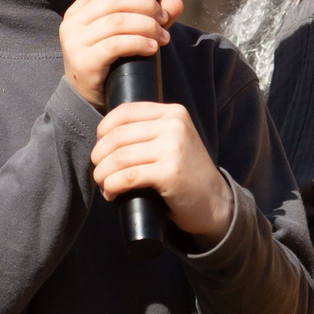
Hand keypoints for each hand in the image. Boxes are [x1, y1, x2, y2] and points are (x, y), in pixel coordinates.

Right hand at [59, 0, 180, 107]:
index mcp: (79, 9)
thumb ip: (152, 16)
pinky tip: (153, 48)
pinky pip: (116, 44)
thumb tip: (176, 2)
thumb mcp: (129, 33)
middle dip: (146, 5)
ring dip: (147, 26)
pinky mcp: (84, 62)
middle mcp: (73, 22)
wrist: (89, 98)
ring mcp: (75, 42)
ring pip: (117, 22)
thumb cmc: (111, 60)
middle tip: (164, 18)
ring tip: (163, 37)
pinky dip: (139, 43)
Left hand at [91, 101, 233, 240]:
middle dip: (99, 156)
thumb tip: (105, 135)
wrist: (215, 202)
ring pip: (119, 157)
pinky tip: (111, 194)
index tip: (100, 148)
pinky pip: (128, 177)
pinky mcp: (171, 173)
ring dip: (102, 174)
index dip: (103, 129)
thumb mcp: (173, 140)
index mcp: (173, 113)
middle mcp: (174, 126)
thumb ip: (149, 130)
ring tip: (103, 185)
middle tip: (98, 171)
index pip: (125, 111)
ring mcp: (174, 149)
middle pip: (118, 136)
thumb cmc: (186, 173)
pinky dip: (112, 186)